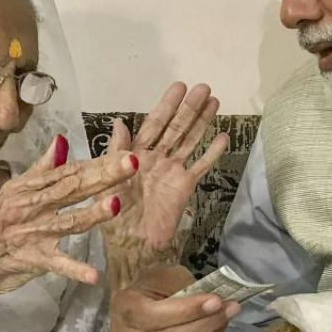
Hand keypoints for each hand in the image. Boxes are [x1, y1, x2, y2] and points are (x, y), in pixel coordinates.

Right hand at [0, 134, 139, 298]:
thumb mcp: (13, 192)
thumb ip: (41, 169)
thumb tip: (62, 141)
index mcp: (29, 189)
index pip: (69, 172)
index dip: (98, 162)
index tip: (125, 153)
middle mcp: (32, 207)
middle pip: (72, 189)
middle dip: (103, 176)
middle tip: (132, 163)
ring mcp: (33, 233)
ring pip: (68, 221)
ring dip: (93, 215)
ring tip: (117, 204)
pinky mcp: (32, 259)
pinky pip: (56, 264)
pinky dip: (74, 270)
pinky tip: (94, 275)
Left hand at [99, 82, 228, 286]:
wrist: (130, 245)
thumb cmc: (113, 215)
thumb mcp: (107, 180)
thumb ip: (115, 152)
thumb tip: (119, 122)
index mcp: (135, 154)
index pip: (154, 123)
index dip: (166, 105)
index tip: (179, 87)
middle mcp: (156, 158)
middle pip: (176, 128)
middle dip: (189, 108)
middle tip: (204, 88)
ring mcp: (172, 171)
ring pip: (190, 141)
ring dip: (202, 122)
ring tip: (215, 102)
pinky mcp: (184, 187)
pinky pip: (201, 166)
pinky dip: (212, 153)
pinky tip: (223, 137)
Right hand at [110, 265, 238, 331]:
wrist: (142, 310)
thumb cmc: (155, 289)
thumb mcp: (164, 276)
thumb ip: (181, 284)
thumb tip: (211, 297)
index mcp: (125, 308)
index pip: (153, 315)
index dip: (187, 311)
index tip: (216, 301)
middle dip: (204, 325)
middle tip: (229, 310)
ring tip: (224, 322)